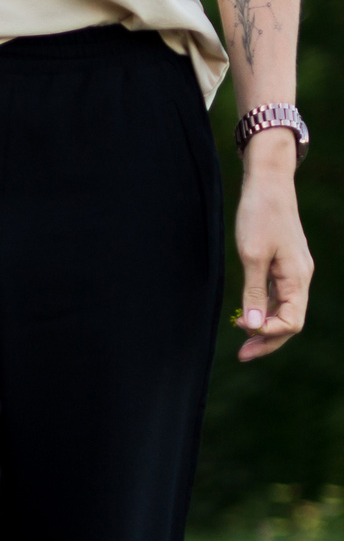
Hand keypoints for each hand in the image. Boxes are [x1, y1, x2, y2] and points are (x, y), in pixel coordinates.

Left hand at [234, 141, 312, 362]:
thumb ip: (254, 292)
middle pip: (290, 321)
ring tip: (243, 344)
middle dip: (268, 340)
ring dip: (265, 329)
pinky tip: (247, 319)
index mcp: (297, 278)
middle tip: (241, 356)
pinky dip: (264, 311)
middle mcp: (300, 278)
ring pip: (284, 311)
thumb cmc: (259, 216)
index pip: (292, 322)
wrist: (268, 184)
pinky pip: (278, 298)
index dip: (269, 334)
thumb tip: (255, 326)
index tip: (241, 331)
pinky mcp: (283, 266)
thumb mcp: (252, 256)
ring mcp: (293, 273)